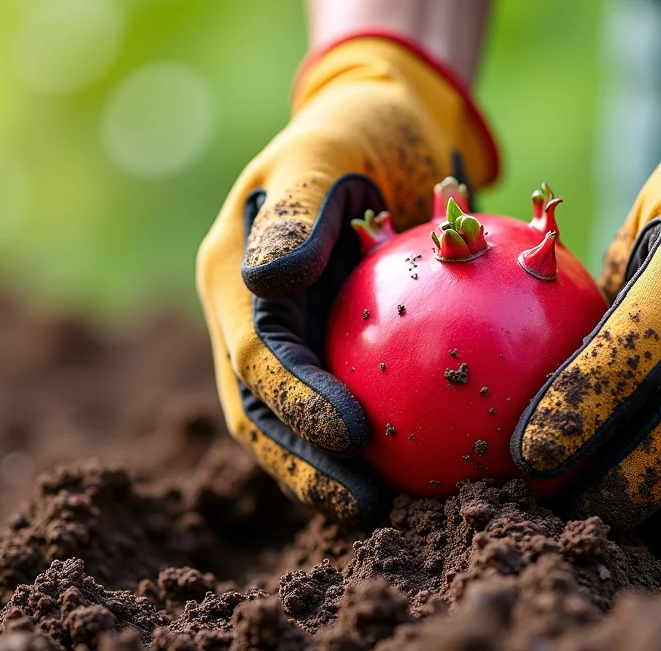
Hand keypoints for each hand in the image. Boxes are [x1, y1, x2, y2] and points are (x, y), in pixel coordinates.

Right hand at [196, 33, 497, 522]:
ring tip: (392, 512)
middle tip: (368, 507)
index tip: (354, 435)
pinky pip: (351, 407)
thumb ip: (296, 210)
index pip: (258, 359)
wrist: (390, 127)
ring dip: (334, 475)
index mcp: (233, 281)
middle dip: (308, 470)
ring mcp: (292, 344)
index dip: (298, 405)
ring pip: (298, 428)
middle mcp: (251, 322)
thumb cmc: (359, 130)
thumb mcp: (324, 149)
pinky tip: (427, 474)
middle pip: (265, 416)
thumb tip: (268, 281)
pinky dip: (377, 447)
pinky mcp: (336, 355)